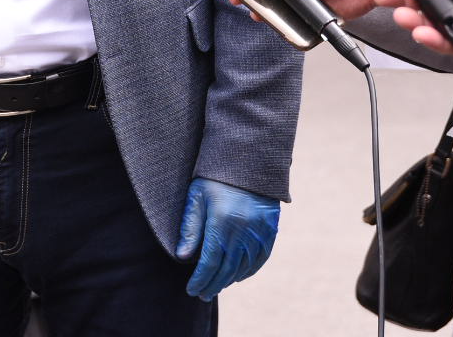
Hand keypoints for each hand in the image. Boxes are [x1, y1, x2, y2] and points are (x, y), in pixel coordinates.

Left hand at [174, 177, 279, 300]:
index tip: (191, 290)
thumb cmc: (215, 176)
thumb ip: (190, 228)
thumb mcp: (197, 197)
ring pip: (243, 266)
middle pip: (227, 268)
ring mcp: (259, 230)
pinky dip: (249, 270)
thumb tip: (182, 257)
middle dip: (213, 284)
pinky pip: (261, 257)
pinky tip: (238, 276)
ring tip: (216, 287)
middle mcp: (243, 230)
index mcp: (222, 222)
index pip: (209, 262)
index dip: (200, 279)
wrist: (248, 158)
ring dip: (229, 280)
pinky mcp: (270, 228)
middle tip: (202, 295)